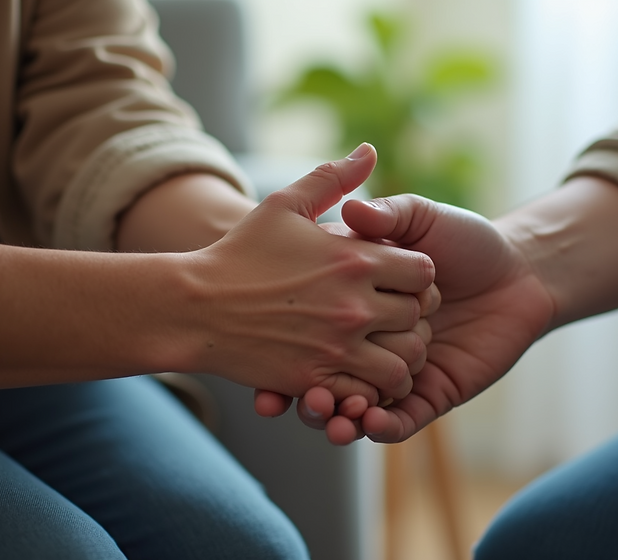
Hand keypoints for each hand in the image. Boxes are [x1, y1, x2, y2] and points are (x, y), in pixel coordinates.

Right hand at [183, 144, 435, 402]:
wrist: (194, 307)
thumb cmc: (239, 253)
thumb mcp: (284, 204)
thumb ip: (332, 178)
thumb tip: (369, 149)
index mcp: (352, 259)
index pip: (423, 271)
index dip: (418, 276)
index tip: (398, 279)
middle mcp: (352, 305)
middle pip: (419, 318)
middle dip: (414, 318)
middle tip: (394, 318)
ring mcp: (335, 348)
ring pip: (404, 363)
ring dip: (402, 358)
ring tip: (384, 350)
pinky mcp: (315, 382)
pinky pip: (368, 396)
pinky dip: (372, 391)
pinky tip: (359, 377)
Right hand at [286, 194, 554, 442]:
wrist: (522, 272)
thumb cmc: (466, 237)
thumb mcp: (419, 215)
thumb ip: (388, 212)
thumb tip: (352, 207)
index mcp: (360, 296)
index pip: (320, 318)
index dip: (297, 332)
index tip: (270, 338)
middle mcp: (372, 336)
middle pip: (331, 371)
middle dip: (310, 389)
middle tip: (296, 393)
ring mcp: (398, 367)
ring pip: (356, 402)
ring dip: (335, 414)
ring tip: (320, 410)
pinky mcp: (430, 394)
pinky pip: (398, 421)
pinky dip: (379, 427)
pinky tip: (364, 423)